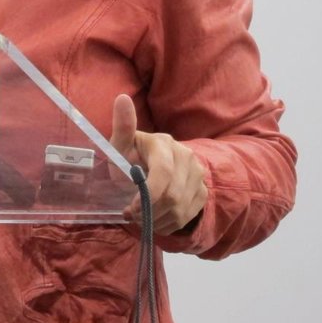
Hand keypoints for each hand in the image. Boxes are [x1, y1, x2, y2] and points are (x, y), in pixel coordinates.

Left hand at [109, 94, 206, 234]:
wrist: (148, 170)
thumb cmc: (129, 158)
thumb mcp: (120, 146)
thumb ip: (122, 127)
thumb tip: (121, 98)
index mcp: (164, 143)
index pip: (163, 172)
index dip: (148, 195)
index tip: (130, 209)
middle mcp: (185, 156)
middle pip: (173, 195)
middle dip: (149, 211)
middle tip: (132, 215)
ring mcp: (197, 174)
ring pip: (180, 209)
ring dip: (156, 220)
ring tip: (141, 217)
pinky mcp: (202, 191)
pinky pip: (187, 217)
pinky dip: (167, 224)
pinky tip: (154, 218)